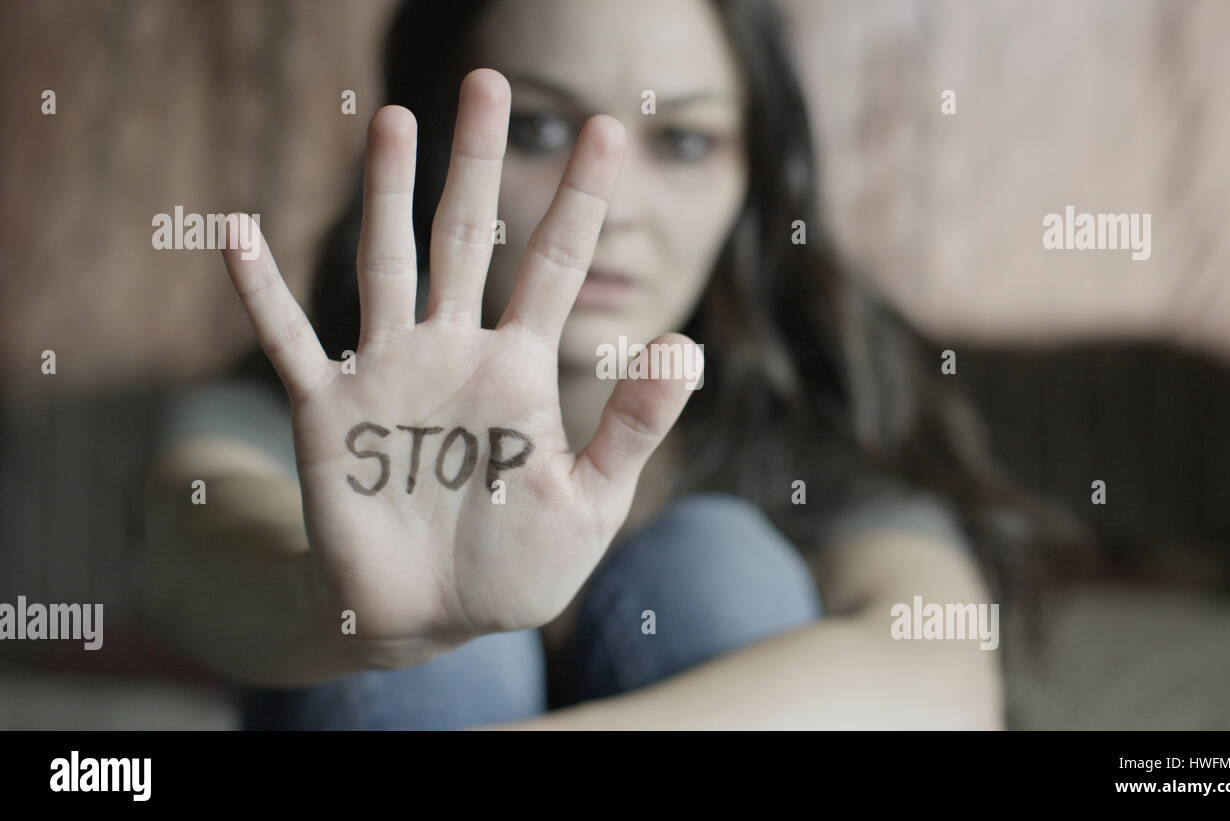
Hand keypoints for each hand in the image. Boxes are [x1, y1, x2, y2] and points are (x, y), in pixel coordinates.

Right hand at [221, 69, 699, 665]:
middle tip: (485, 82)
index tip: (607, 130)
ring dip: (386, 195)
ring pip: (384, 265)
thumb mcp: (589, 501)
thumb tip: (688, 345)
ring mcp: (389, 376)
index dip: (580, 199)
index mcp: (519, 371)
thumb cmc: (515, 567)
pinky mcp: (329, 413)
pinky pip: (291, 342)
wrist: (430, 621)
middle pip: (466, 238)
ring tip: (393, 122)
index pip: (554, 265)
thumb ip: (633, 425)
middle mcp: (453, 354)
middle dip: (477, 163)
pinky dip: (263, 292)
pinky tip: (237, 232)